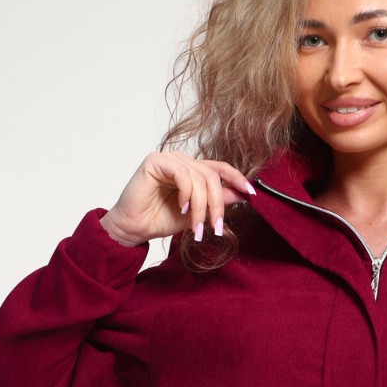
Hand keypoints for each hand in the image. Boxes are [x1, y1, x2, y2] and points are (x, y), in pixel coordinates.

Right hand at [99, 151, 255, 246]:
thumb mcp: (197, 213)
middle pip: (213, 176)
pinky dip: (187, 194)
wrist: (135, 228)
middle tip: (216, 227)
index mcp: (193, 170)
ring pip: (199, 178)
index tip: (252, 193)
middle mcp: (182, 161)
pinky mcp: (156, 161)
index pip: (221, 169)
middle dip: (218, 204)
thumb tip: (243, 194)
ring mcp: (169, 159)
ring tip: (195, 226)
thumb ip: (218, 202)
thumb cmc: (161, 219)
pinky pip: (183, 174)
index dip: (238, 179)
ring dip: (201, 206)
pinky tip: (182, 207)